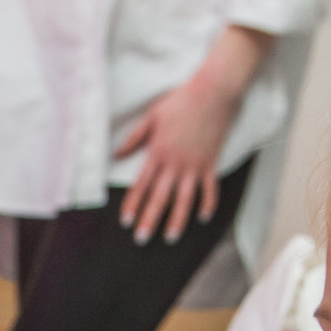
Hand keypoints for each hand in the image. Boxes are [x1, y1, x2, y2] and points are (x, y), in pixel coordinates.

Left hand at [116, 26, 273, 246]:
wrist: (213, 91)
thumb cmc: (180, 101)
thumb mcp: (152, 116)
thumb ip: (134, 138)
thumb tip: (117, 155)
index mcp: (157, 153)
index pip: (141, 185)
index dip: (132, 204)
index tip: (125, 221)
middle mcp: (175, 164)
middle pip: (159, 198)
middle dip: (149, 220)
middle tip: (141, 239)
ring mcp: (194, 165)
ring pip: (184, 199)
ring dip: (177, 220)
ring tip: (170, 238)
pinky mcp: (211, 163)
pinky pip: (209, 189)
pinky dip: (207, 204)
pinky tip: (202, 218)